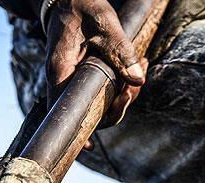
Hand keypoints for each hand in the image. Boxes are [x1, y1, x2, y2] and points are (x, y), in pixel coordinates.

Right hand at [43, 0, 147, 131]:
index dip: (78, 130)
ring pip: (102, 100)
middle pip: (90, 110)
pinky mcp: (86, 74)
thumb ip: (120, 51)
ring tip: (144, 64)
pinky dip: (124, 81)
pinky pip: (106, 87)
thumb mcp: (104, 24)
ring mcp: (75, 78)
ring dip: (126, 91)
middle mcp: (65, 78)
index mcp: (60, 69)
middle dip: (118, 106)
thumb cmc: (82, 6)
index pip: (64, 109)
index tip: (90, 146)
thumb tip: (138, 81)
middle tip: (135, 87)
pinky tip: (140, 64)